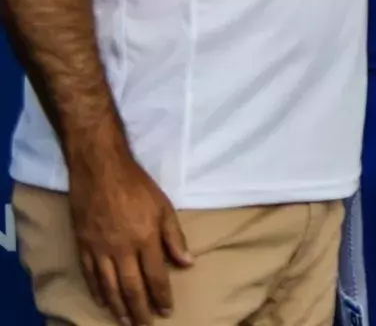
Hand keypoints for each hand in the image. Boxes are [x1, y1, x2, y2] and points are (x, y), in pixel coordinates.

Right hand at [68, 152, 193, 324]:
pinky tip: (103, 302)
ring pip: (109, 286)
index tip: (167, 310)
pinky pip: (90, 275)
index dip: (162, 295)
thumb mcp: (164, 207)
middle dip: (140, 310)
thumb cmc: (137, 186)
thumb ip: (174, 237)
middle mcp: (121, 249)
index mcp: (145, 239)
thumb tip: (187, 263)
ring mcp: (99, 249)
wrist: (99, 170)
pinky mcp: (82, 246)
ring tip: (126, 321)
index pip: (156, 275)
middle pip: (131, 287)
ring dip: (118, 307)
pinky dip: (97, 291)